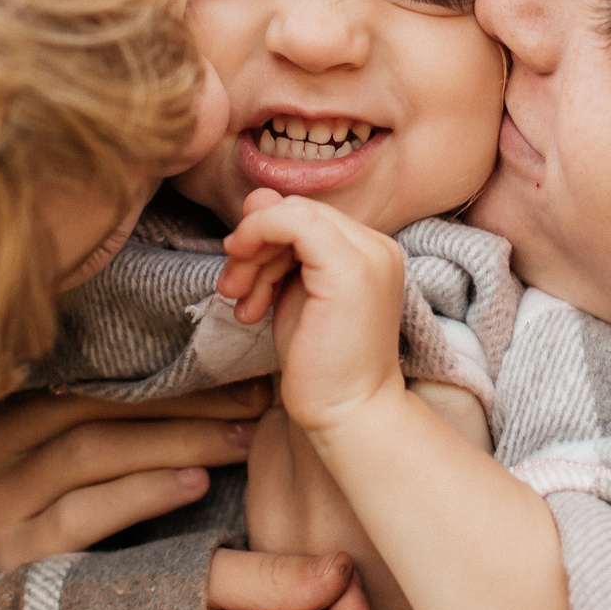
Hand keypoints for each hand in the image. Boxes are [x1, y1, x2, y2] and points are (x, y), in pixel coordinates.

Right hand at [0, 382, 269, 570]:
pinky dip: (145, 492)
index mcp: (2, 411)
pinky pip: (83, 513)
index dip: (170, 371)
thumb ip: (126, 413)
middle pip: (92, 407)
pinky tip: (197, 484)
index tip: (238, 368)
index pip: (91, 376)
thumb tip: (212, 358)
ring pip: (90, 451)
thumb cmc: (95, 521)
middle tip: (254, 401)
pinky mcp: (12, 558)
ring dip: (177, 441)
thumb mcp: (95, 454)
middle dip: (183, 402)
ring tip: (238, 439)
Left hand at [215, 190, 406, 433]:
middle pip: (296, 211)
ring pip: (292, 213)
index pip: (305, 217)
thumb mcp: (289, 294)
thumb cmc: (319, 365)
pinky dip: (258, 241)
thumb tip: (258, 196)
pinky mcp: (350, 268)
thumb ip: (277, 249)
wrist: (347, 414)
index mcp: (367, 252)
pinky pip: (293, 222)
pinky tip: (248, 290)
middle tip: (234, 290)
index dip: (264, 239)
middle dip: (254, 246)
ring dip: (252, 255)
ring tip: (242, 301)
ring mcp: (369, 254)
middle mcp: (376, 246)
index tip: (241, 282)